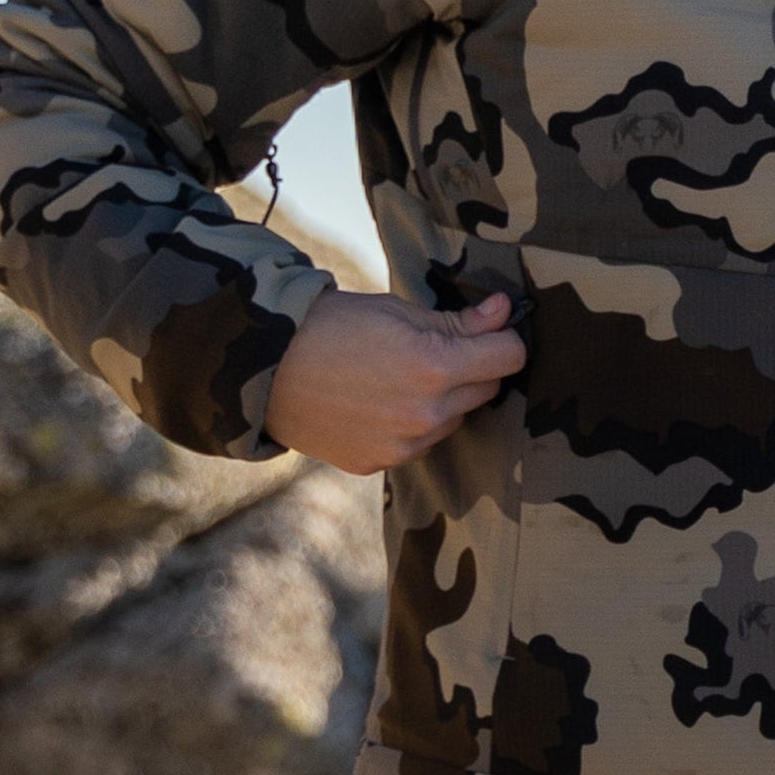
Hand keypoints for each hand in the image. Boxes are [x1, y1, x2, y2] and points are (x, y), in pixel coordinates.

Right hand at [264, 288, 526, 473]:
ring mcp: (404, 445)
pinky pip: (419, 443)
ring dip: (442, 400)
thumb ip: (460, 321)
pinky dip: (410, 424)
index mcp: (436, 367)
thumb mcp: (399, 311)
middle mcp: (427, 415)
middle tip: (433, 348)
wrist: (265, 369)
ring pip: (454, 419)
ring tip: (396, 376)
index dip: (503, 338)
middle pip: (486, 390)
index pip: (509, 357)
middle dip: (472, 368)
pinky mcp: (381, 463)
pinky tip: (376, 403)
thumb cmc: (333, 327)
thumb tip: (504, 312)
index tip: (490, 329)